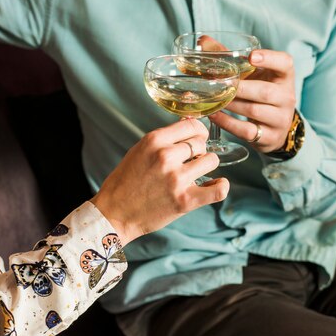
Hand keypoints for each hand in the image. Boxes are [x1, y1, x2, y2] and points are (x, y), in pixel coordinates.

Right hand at [90, 119, 228, 244]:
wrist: (114, 213)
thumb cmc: (125, 182)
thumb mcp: (139, 151)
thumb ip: (164, 138)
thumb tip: (191, 122)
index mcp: (153, 141)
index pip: (191, 125)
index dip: (198, 130)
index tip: (198, 137)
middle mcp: (165, 157)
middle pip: (201, 142)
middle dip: (199, 150)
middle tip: (190, 161)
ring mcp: (176, 179)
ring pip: (211, 160)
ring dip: (206, 166)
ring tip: (197, 173)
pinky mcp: (184, 200)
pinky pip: (218, 190)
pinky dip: (221, 186)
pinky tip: (216, 185)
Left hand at [208, 49, 296, 152]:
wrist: (276, 127)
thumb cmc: (260, 93)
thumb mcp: (254, 75)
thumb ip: (231, 58)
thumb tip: (203, 41)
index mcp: (284, 76)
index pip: (285, 63)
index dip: (270, 58)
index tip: (251, 56)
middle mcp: (287, 97)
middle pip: (266, 91)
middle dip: (240, 88)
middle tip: (219, 84)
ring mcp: (280, 118)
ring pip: (254, 111)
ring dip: (231, 105)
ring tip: (213, 99)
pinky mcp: (269, 137)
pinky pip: (247, 131)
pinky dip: (227, 123)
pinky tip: (214, 115)